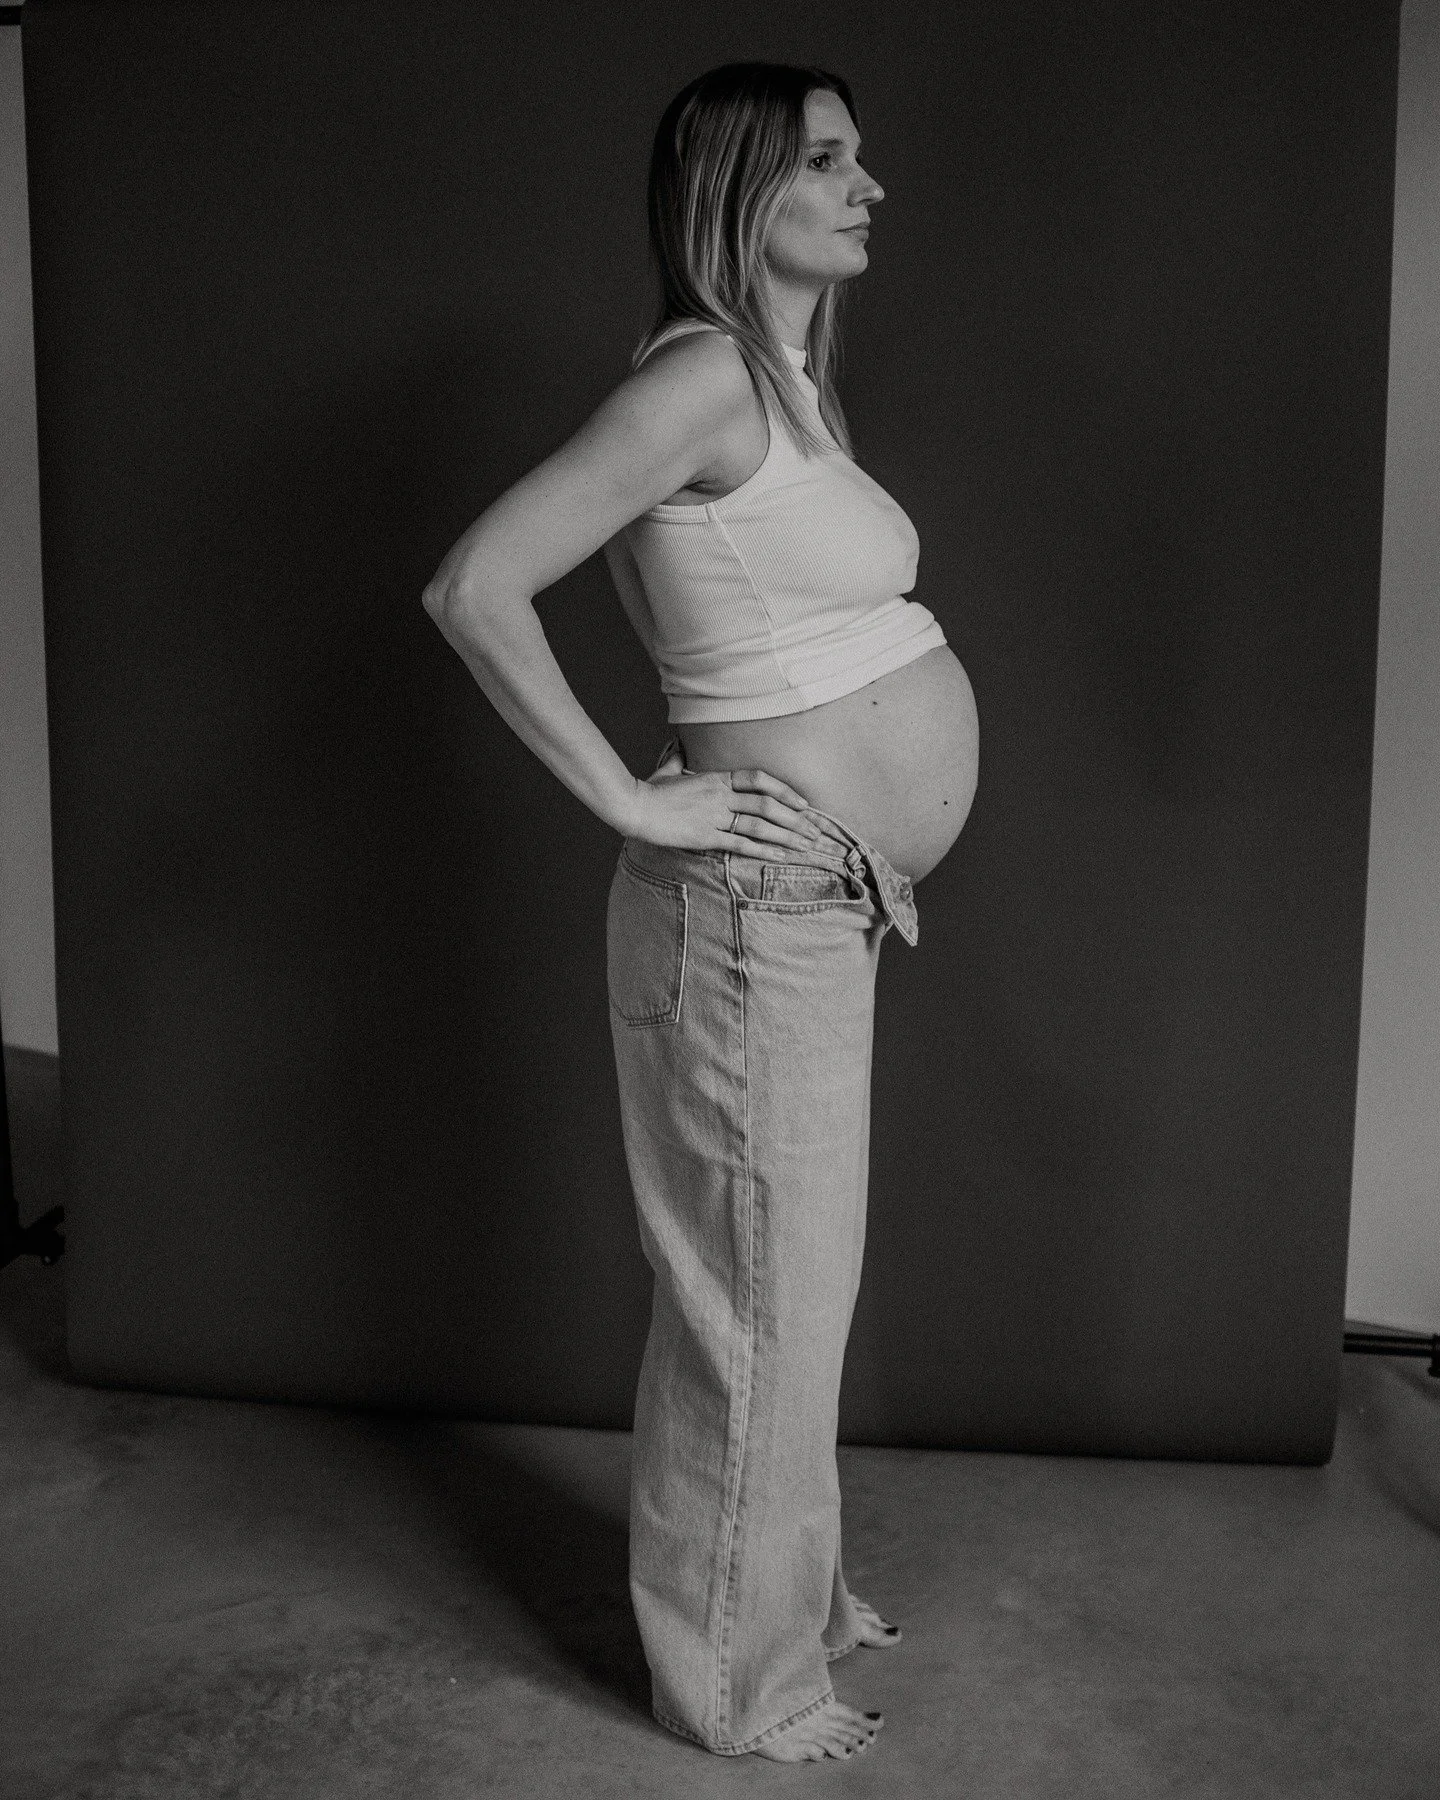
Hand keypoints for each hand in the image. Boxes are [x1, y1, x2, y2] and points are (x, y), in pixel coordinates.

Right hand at [629, 740, 823, 859]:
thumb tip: (678, 746)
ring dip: (787, 836)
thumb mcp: (668, 769)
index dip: (786, 790)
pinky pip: (741, 844)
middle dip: (797, 819)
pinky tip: (781, 856)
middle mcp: (720, 795)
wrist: (633, 807)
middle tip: (817, 831)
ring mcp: (714, 816)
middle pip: (768, 805)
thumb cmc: (650, 789)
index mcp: (716, 777)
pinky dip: (764, 850)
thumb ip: (679, 759)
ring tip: (807, 846)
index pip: (760, 779)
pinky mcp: (705, 837)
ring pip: (760, 825)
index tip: (805, 803)